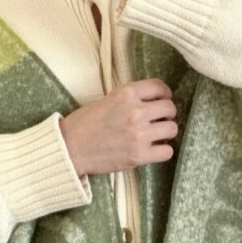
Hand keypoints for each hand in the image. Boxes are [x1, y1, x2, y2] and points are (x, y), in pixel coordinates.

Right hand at [60, 78, 177, 176]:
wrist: (69, 148)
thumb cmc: (84, 124)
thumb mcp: (106, 99)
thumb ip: (130, 98)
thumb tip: (153, 101)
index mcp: (126, 93)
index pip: (159, 87)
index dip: (164, 94)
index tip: (161, 99)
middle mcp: (135, 112)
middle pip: (170, 108)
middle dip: (166, 114)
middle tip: (157, 120)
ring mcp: (139, 134)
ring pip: (172, 129)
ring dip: (165, 132)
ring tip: (155, 135)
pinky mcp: (139, 155)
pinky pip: (167, 151)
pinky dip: (162, 151)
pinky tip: (152, 149)